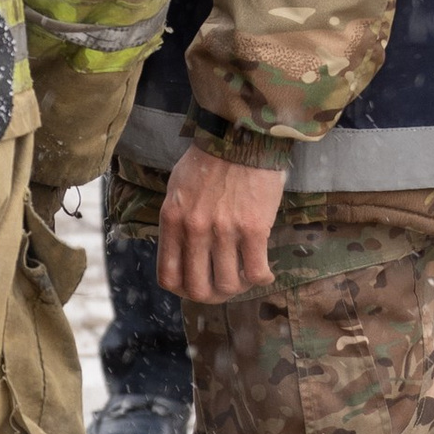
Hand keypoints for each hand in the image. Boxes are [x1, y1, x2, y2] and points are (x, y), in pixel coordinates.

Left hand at [157, 144, 285, 303]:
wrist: (241, 137)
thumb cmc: (209, 161)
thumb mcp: (177, 189)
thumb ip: (176, 223)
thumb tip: (181, 254)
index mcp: (172, 220)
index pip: (168, 276)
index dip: (183, 290)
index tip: (196, 286)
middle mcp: (194, 229)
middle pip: (197, 289)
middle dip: (211, 296)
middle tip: (223, 288)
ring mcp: (224, 231)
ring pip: (228, 285)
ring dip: (238, 288)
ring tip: (244, 277)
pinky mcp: (254, 229)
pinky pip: (256, 272)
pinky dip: (261, 278)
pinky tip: (264, 272)